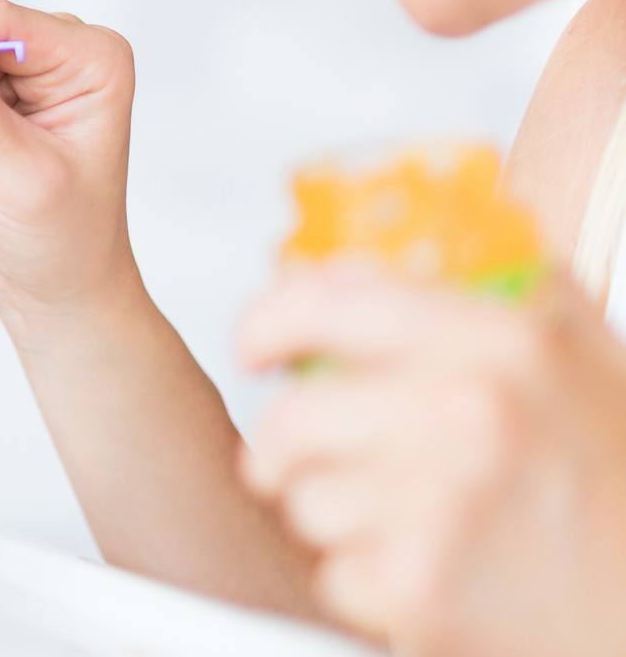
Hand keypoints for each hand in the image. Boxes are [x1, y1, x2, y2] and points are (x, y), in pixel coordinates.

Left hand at [240, 265, 625, 653]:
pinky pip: (334, 574)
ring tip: (412, 524)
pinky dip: (370, 584)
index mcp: (500, 339)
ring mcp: (439, 502)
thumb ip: (491, 289)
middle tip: (312, 461)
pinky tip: (434, 576)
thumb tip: (366, 256)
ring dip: (338, 518)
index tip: (256, 349)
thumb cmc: (623, 489)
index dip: (265, 323)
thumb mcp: (581, 358)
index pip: (320, 302)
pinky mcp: (420, 587)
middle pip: (289, 418)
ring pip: (303, 499)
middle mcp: (466, 411)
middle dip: (286, 447)